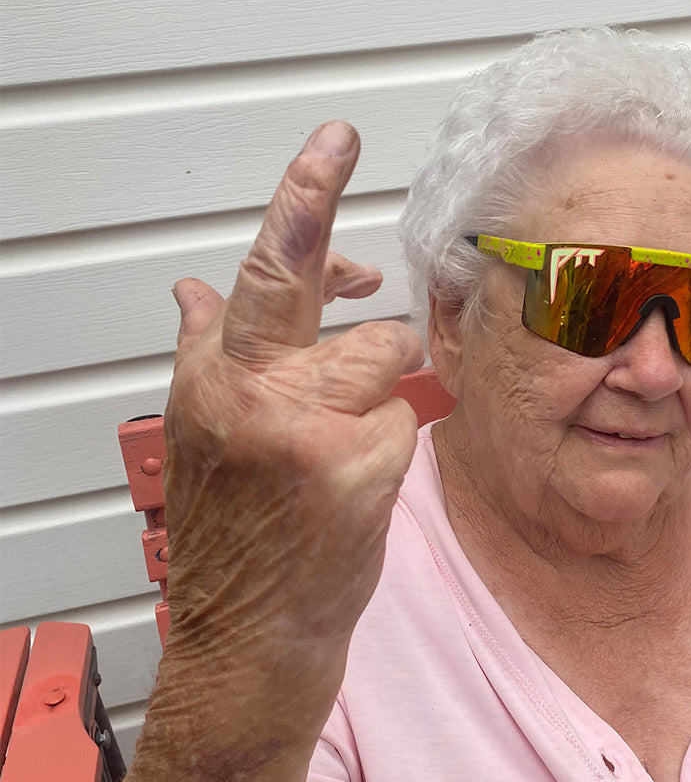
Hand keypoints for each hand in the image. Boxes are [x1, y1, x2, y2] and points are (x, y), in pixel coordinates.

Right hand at [164, 120, 423, 655]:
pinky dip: (392, 445)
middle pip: (310, 285)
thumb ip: (211, 357)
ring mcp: (305, 427)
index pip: (259, 270)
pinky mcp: (357, 465)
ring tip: (344, 443)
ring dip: (380, 390)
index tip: (331, 145)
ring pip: (385, 355)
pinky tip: (355, 487)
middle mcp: (251, 392)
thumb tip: (193, 292)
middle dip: (326, 220)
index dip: (300, 196)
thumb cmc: (236, 538)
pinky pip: (406, 419)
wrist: (248, 637)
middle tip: (337, 144)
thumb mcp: (204, 437)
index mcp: (213, 379)